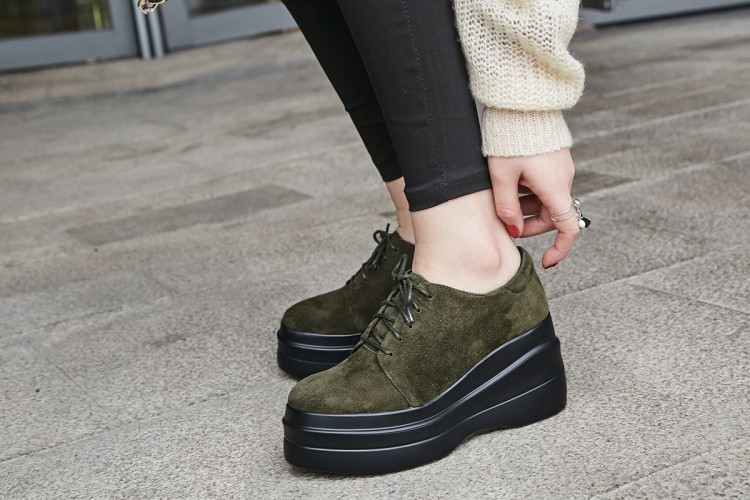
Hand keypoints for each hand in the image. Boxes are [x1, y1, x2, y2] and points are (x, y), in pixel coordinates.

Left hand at [488, 148, 578, 268]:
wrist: (522, 102)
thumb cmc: (509, 138)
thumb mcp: (501, 177)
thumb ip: (506, 208)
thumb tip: (513, 231)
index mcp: (555, 187)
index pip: (569, 228)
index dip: (560, 249)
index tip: (547, 261)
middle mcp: (564, 179)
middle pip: (552, 215)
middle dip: (529, 224)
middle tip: (506, 223)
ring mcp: (560, 168)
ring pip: (546, 199)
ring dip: (527, 205)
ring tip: (503, 195)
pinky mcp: (554, 159)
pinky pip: (544, 184)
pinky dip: (529, 190)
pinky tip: (510, 180)